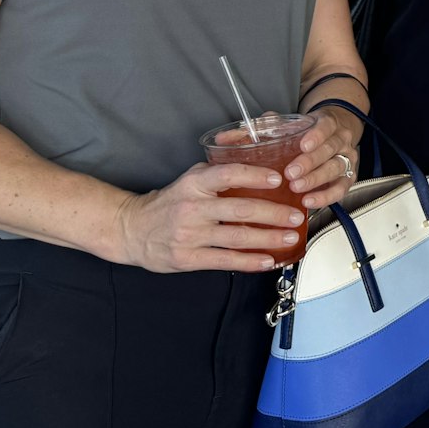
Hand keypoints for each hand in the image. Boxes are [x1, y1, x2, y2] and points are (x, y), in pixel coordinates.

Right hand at [114, 161, 305, 272]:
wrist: (131, 229)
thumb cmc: (169, 202)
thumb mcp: (189, 179)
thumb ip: (218, 173)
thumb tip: (258, 166)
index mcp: (194, 184)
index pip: (228, 174)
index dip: (255, 174)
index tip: (279, 178)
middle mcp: (192, 208)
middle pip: (240, 209)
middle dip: (274, 213)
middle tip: (297, 215)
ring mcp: (190, 235)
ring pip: (236, 237)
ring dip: (268, 238)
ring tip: (290, 237)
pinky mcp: (187, 258)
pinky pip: (224, 260)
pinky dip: (249, 261)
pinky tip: (268, 260)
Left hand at [288, 106, 364, 209]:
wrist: (337, 133)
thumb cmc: (314, 131)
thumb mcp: (301, 122)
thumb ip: (282, 122)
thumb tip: (266, 119)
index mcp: (330, 123)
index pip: (327, 126)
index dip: (316, 136)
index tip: (303, 146)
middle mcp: (342, 140)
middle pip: (329, 150)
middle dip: (310, 163)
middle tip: (291, 173)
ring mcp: (347, 158)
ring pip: (336, 168)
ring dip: (316, 179)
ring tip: (296, 187)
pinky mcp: (349, 177)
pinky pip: (341, 188)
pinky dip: (326, 196)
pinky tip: (309, 201)